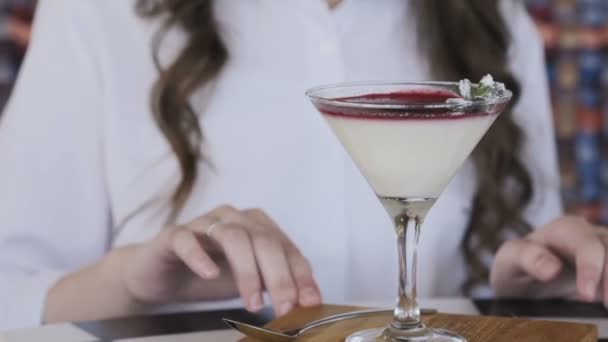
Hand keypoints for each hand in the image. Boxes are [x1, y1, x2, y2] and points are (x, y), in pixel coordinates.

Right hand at [122, 205, 321, 315]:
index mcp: (257, 226)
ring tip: (253, 303)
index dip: (300, 275)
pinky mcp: (174, 235)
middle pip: (264, 240)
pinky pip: (187, 239)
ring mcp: (204, 223)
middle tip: (285, 308)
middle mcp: (234, 218)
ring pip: (232, 237)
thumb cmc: (209, 275)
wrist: (160, 274)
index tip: (309, 302)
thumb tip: (305, 303)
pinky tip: (210, 274)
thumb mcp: (249, 282)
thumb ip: (274, 285)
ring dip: (247, 271)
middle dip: (279, 276)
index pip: (287, 248)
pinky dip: (200, 256)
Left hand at [491, 216, 607, 305]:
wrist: (522, 281)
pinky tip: (607, 307)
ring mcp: (604, 255)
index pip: (587, 244)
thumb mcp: (509, 259)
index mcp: (565, 229)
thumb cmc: (516, 266)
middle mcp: (591, 237)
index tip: (586, 294)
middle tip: (607, 306)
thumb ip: (527, 258)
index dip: (591, 268)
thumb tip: (553, 268)